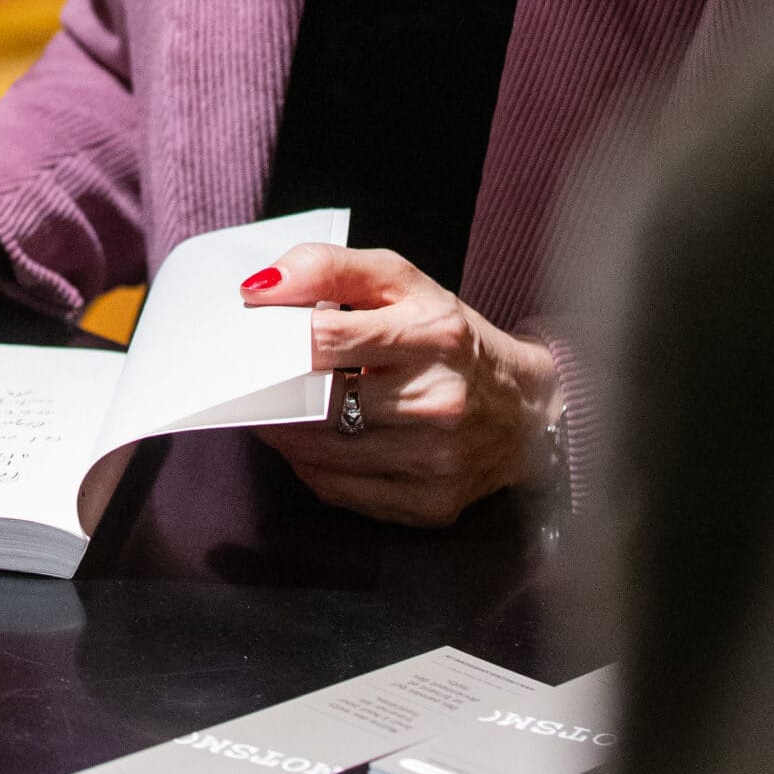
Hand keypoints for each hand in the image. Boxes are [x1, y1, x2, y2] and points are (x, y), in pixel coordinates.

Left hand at [241, 244, 562, 527]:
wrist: (524, 409)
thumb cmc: (452, 339)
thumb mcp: (401, 282)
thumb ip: (328, 268)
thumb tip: (258, 287)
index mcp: (434, 335)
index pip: (323, 339)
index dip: (272, 339)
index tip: (249, 336)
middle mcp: (438, 402)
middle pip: (314, 401)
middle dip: (271, 387)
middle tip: (252, 375)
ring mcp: (434, 461)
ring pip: (317, 452)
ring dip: (283, 429)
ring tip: (280, 404)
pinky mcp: (426, 505)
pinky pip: (335, 489)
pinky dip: (311, 464)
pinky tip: (315, 439)